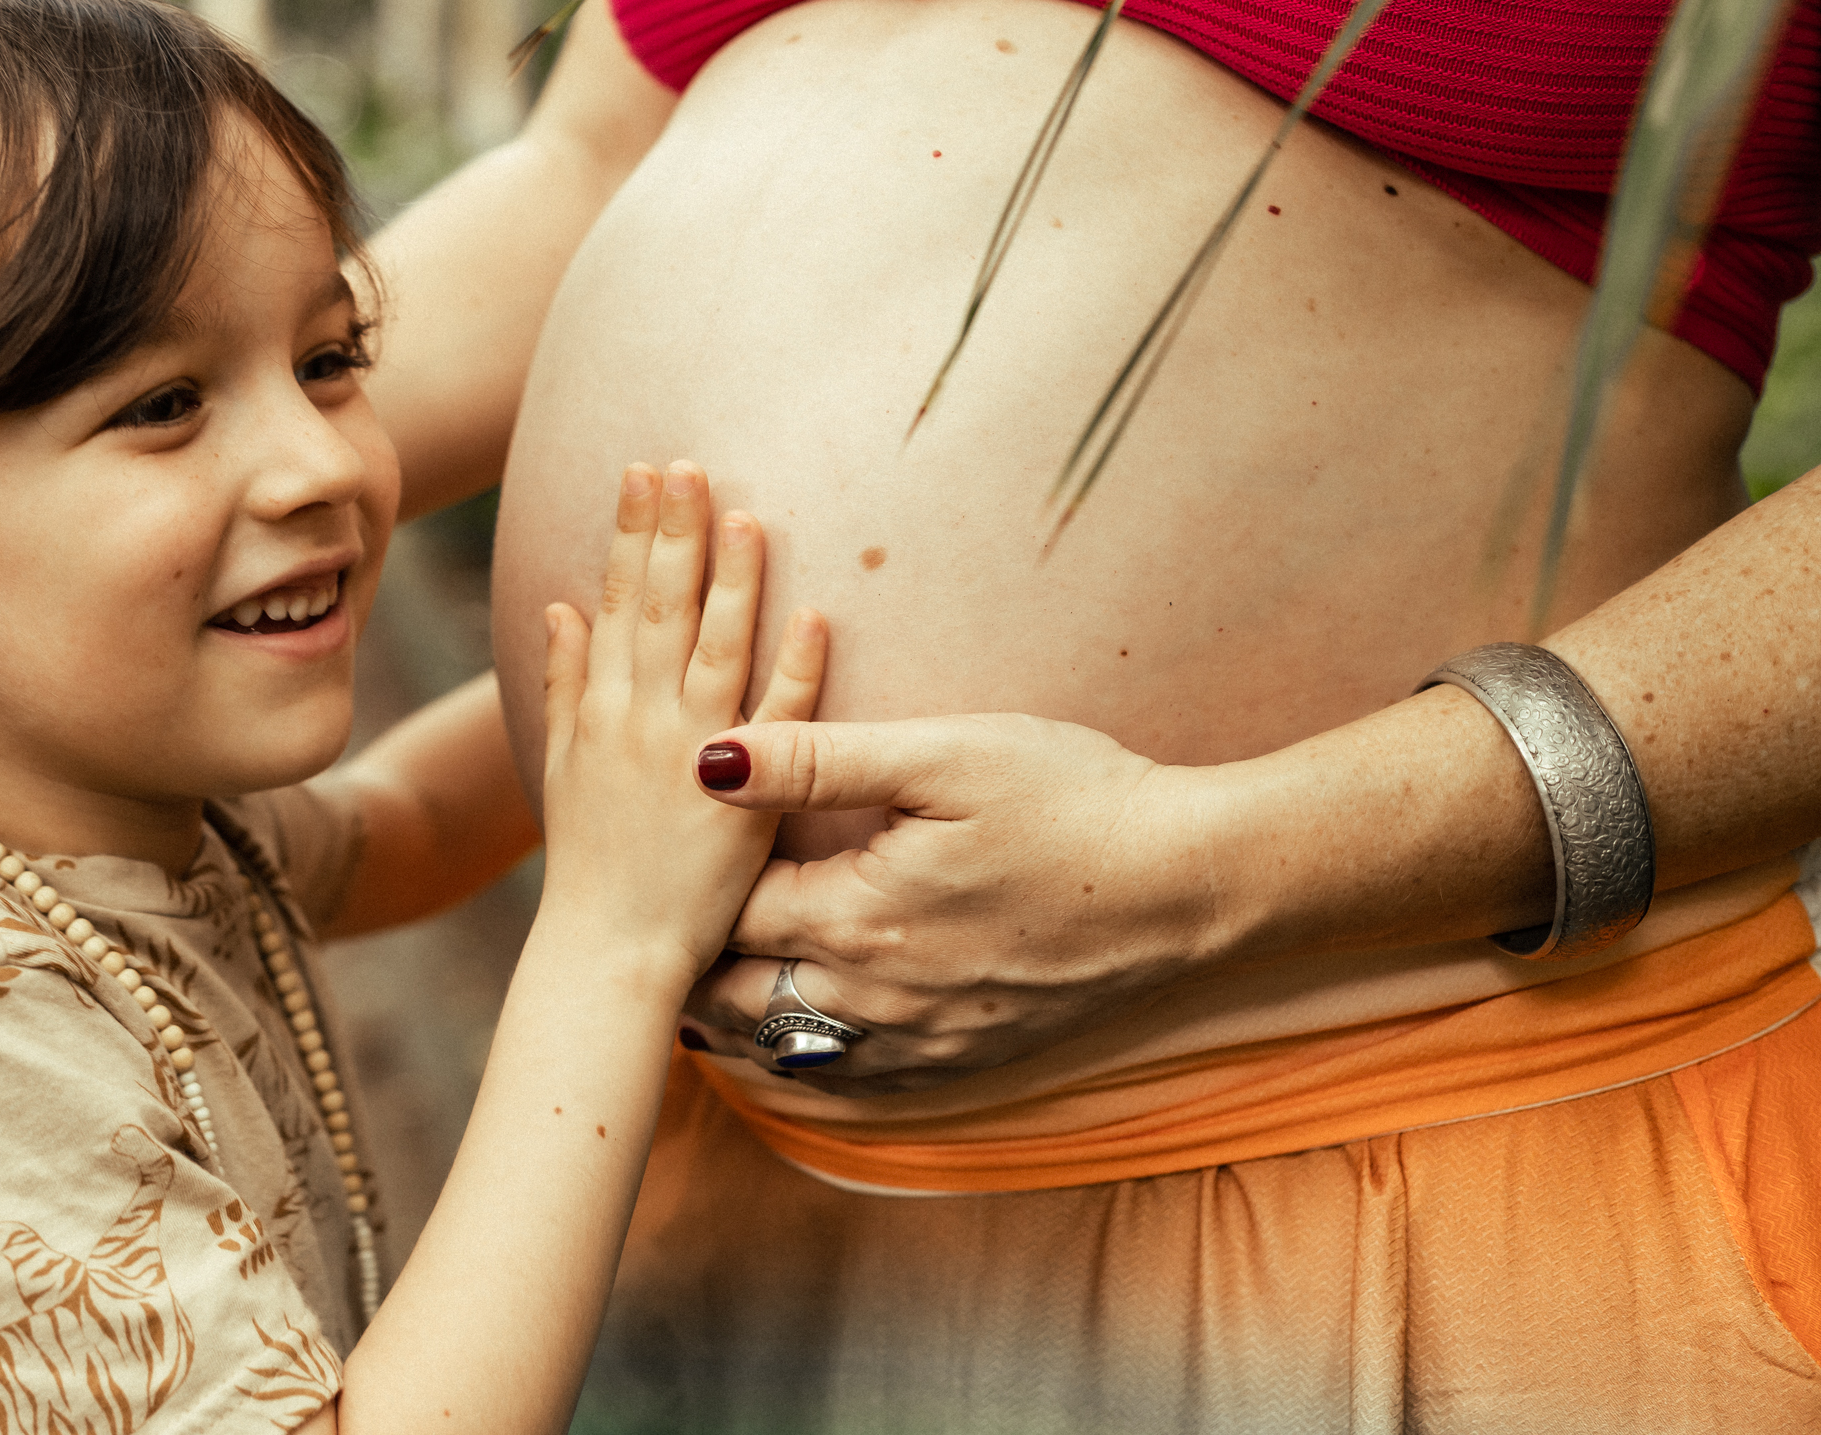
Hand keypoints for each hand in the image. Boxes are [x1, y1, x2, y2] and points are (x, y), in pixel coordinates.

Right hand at [539, 462, 826, 975]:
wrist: (610, 945)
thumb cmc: (589, 858)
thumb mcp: (561, 761)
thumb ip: (563, 680)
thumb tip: (561, 607)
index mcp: (600, 706)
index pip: (617, 598)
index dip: (630, 531)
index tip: (643, 469)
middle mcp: (641, 719)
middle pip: (662, 607)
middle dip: (675, 529)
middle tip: (690, 463)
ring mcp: (692, 754)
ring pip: (716, 647)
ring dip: (732, 579)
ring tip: (749, 515)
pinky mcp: (743, 796)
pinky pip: (777, 720)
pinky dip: (795, 667)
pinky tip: (813, 615)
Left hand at [681, 713, 1230, 1094]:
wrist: (1191, 881)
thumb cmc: (1073, 798)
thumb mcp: (943, 753)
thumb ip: (816, 759)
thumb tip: (706, 756)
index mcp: (858, 915)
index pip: (728, 915)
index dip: (690, 888)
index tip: (654, 865)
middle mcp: (879, 995)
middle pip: (742, 1003)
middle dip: (694, 971)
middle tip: (648, 941)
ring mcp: (926, 1039)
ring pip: (794, 1053)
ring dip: (741, 1024)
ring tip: (695, 993)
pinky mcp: (968, 1058)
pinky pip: (859, 1085)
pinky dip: (809, 1064)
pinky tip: (795, 1041)